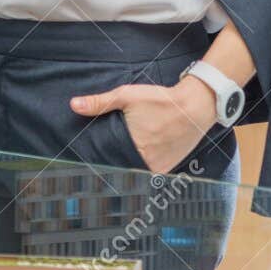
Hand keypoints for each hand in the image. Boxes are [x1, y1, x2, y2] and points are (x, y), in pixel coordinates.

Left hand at [71, 77, 217, 174]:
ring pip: (135, 173)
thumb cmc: (161, 100)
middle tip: (97, 163)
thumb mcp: (127, 96)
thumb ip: (100, 103)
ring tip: (113, 163)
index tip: (87, 164)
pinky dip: (140, 168)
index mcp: (135, 148)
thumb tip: (73, 105)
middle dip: (111, 165)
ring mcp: (160, 168)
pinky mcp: (169, 168)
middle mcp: (148, 163)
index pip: (109, 163)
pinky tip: (132, 160)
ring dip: (126, 168)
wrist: (196, 105)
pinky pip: (148, 173)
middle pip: (122, 169)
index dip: (99, 163)